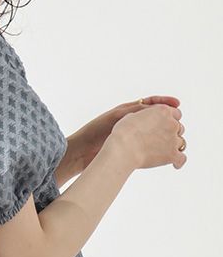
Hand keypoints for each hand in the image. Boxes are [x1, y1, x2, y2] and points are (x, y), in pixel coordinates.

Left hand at [67, 95, 181, 171]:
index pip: (151, 103)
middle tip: (178, 122)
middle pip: (156, 118)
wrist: (79, 153)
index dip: (166, 103)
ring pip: (154, 132)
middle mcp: (130, 122)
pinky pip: (148, 146)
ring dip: (165, 134)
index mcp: (127, 111)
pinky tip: (164, 149)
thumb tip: (155, 106)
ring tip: (175, 135)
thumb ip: (134, 111)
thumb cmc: (94, 133)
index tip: (177, 105)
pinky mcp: (129, 150)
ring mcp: (130, 137)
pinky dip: (158, 146)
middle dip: (168, 119)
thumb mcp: (116, 117)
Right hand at [110, 102, 186, 169]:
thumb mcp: (131, 116)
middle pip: (179, 128)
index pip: (175, 113)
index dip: (169, 120)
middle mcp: (171, 123)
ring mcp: (173, 140)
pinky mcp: (171, 155)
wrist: (123, 148)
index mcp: (163, 111)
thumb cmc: (123, 133)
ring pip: (181, 143)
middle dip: (171, 133)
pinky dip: (178, 162)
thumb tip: (140, 120)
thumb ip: (142, 116)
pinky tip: (175, 165)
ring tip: (165, 152)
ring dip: (174, 146)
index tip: (163, 125)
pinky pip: (181, 159)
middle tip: (161, 140)